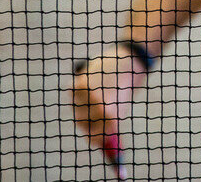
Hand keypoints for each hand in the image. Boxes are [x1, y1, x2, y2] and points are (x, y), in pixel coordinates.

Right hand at [70, 46, 145, 167]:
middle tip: (88, 107)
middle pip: (80, 123)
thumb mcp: (118, 107)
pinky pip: (71, 92)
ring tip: (96, 88)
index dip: (91, 137)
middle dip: (82, 117)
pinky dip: (76, 87)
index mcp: (111, 120)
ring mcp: (89, 99)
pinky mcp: (81, 85)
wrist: (129, 63)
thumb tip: (95, 137)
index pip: (93, 137)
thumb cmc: (124, 87)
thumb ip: (105, 121)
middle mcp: (99, 112)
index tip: (90, 135)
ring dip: (80, 99)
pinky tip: (87, 80)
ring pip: (75, 106)